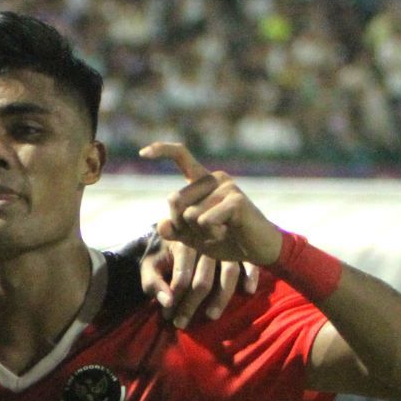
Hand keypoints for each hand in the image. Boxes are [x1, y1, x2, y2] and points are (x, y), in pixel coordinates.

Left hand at [139, 142, 283, 266]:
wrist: (258, 249)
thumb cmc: (226, 239)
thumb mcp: (194, 238)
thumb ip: (176, 230)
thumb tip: (162, 225)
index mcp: (202, 181)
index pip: (181, 156)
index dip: (162, 150)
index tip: (142, 153)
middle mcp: (214, 178)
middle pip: (174, 200)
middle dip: (181, 225)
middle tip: (205, 232)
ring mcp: (226, 187)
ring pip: (189, 215)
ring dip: (200, 233)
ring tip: (221, 232)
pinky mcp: (236, 200)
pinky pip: (205, 220)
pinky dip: (211, 232)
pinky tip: (228, 231)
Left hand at [139, 240, 257, 329]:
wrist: (179, 223)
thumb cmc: (163, 250)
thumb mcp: (150, 264)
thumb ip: (153, 283)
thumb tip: (168, 302)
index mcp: (182, 244)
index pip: (181, 277)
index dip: (175, 298)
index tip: (168, 316)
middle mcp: (205, 243)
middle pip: (203, 278)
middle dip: (192, 304)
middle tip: (182, 324)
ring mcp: (224, 243)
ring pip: (227, 271)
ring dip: (221, 296)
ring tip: (211, 316)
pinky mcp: (238, 246)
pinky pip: (248, 260)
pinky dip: (251, 274)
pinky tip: (249, 291)